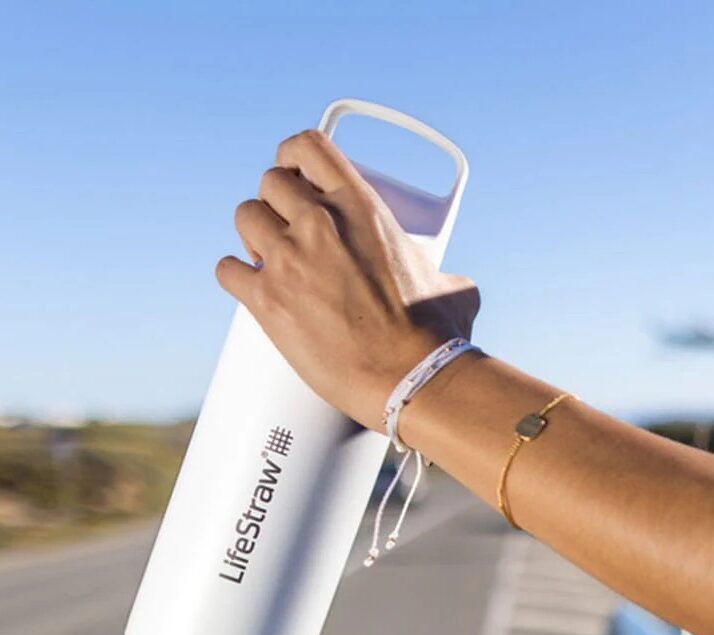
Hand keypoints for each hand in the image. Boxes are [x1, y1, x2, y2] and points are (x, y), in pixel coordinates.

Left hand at [216, 130, 479, 429]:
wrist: (411, 377)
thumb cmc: (435, 335)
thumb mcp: (450, 284)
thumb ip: (443, 271)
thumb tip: (454, 284)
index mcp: (360, 205)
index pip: (307, 147)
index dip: (293, 158)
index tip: (294, 175)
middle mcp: (319, 223)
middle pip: (270, 183)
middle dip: (275, 204)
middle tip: (287, 231)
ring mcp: (289, 260)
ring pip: (245, 218)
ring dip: (253, 236)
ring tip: (269, 259)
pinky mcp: (267, 301)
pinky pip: (227, 271)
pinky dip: (235, 277)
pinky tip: (247, 286)